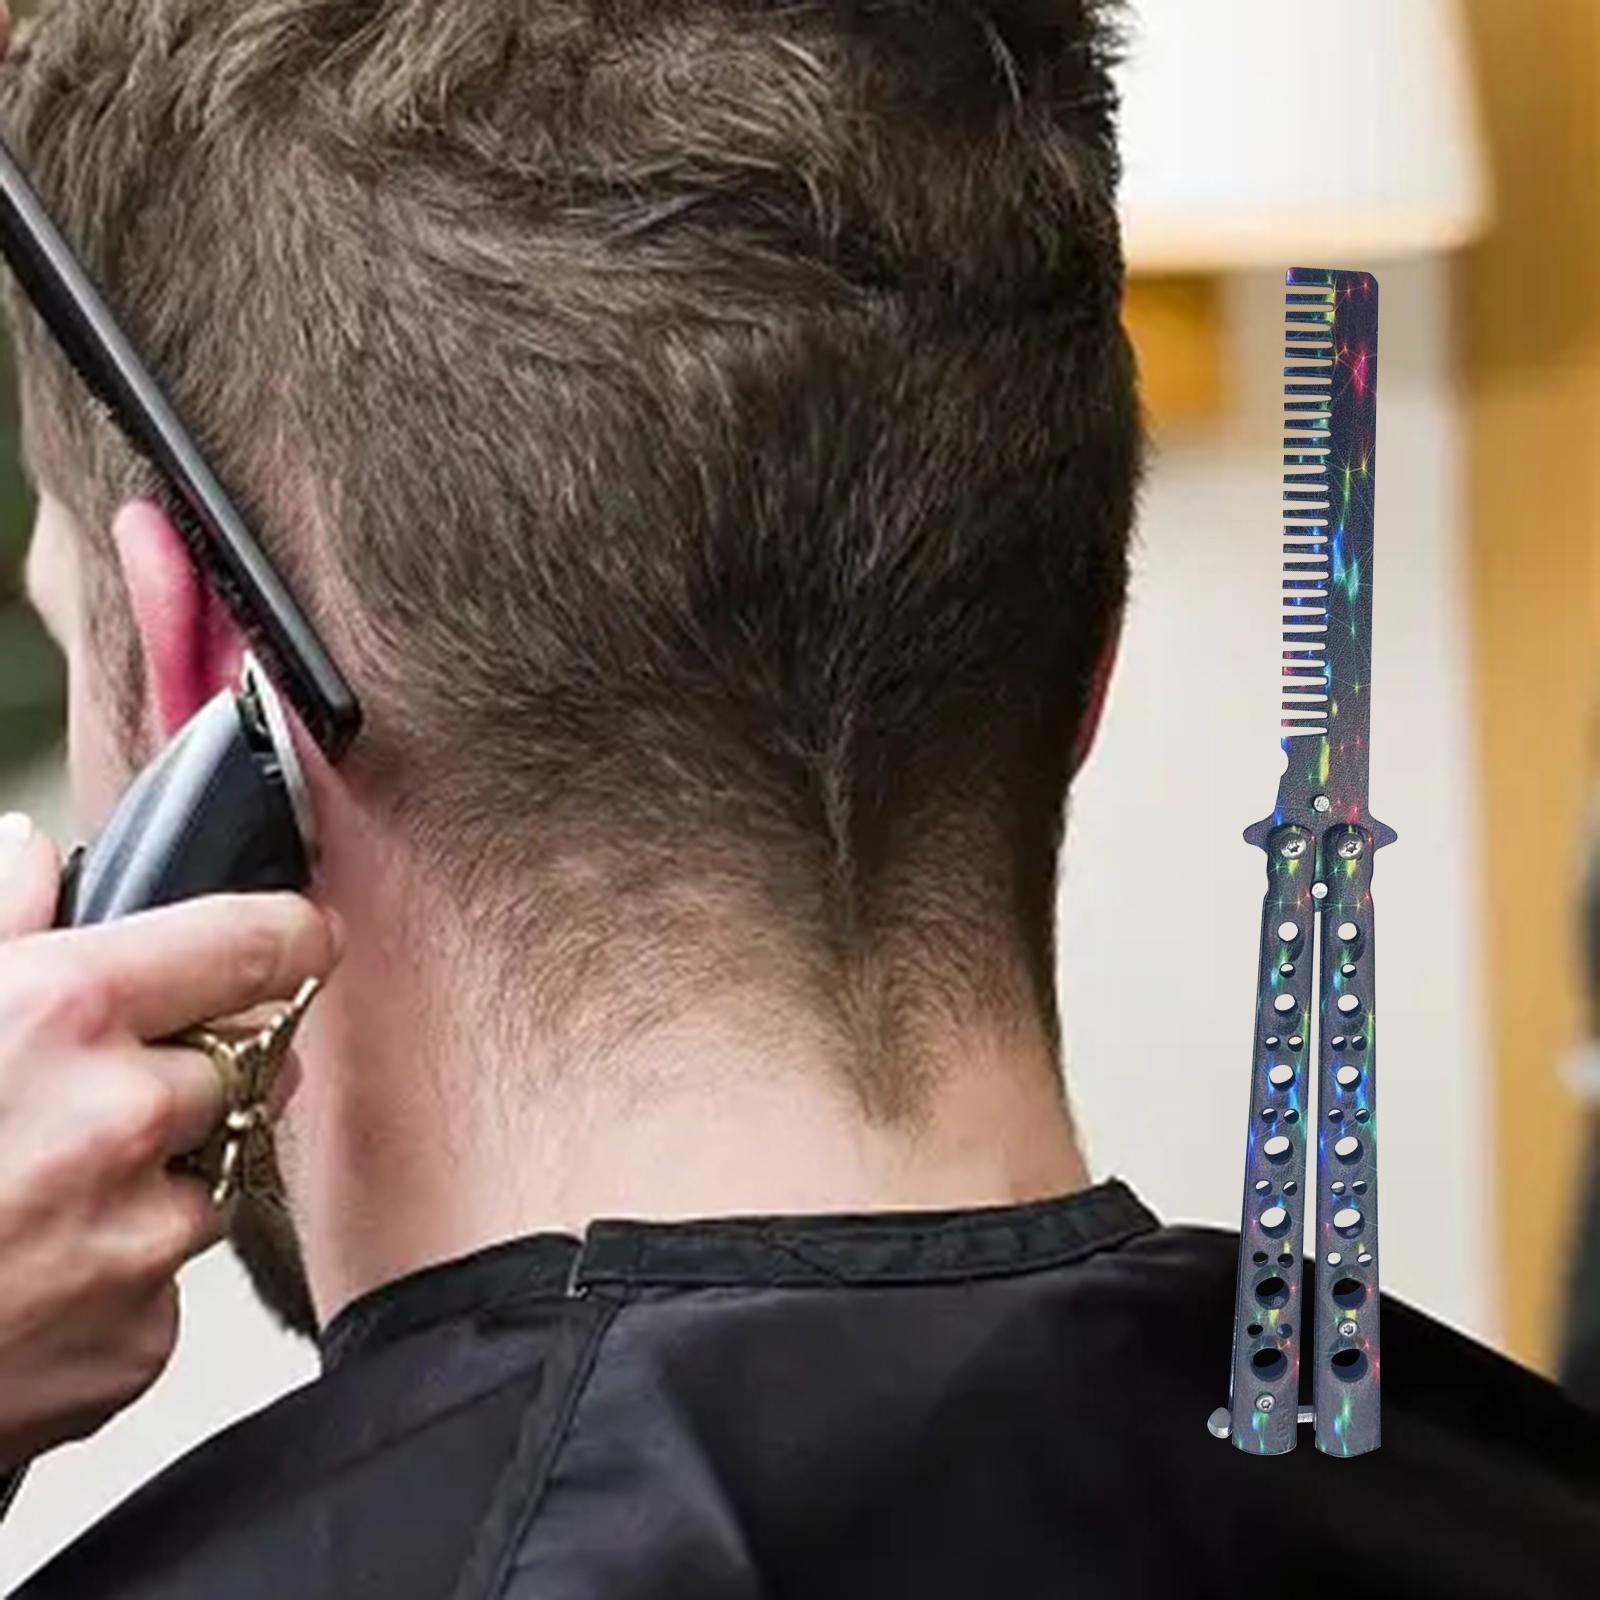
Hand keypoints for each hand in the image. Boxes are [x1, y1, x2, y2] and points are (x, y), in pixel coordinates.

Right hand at [0, 813, 340, 1470]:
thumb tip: (30, 856)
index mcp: (65, 1013)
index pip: (257, 944)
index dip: (291, 935)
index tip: (307, 936)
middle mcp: (125, 1119)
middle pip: (246, 1066)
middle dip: (196, 1073)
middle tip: (94, 1100)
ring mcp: (139, 1239)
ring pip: (210, 1180)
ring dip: (155, 1182)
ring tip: (31, 1200)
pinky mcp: (136, 1342)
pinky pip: (164, 1285)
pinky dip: (116, 1280)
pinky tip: (26, 1282)